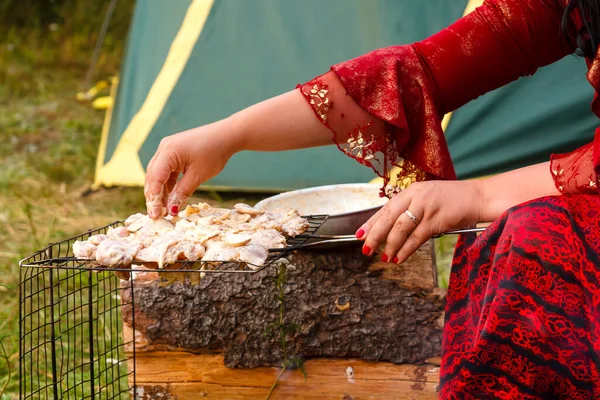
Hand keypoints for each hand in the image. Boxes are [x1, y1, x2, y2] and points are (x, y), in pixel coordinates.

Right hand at [144, 119, 240, 217]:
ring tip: (164, 209)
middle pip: (153, 176)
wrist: (226, 136)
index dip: (154, 199)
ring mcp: (168, 148)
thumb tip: (171, 209)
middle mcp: (164, 148)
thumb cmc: (214, 154)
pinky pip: (166, 169)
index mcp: (168, 152)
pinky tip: (171, 196)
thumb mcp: (198, 176)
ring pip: (159, 173)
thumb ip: (182, 192)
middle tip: (157, 215)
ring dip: (161, 191)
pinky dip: (168, 183)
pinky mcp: (174, 151)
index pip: (155, 179)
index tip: (155, 215)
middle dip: (154, 196)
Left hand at [355, 180, 482, 262]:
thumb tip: (390, 229)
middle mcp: (416, 197)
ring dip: (390, 245)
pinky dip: (406, 249)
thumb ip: (410, 209)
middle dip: (375, 235)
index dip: (371, 222)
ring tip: (384, 257)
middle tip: (365, 248)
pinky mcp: (437, 220)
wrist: (478, 197)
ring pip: (401, 229)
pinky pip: (416, 238)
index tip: (359, 234)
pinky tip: (399, 257)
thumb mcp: (427, 198)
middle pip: (389, 218)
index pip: (386, 208)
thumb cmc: (452, 200)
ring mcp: (426, 208)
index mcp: (411, 191)